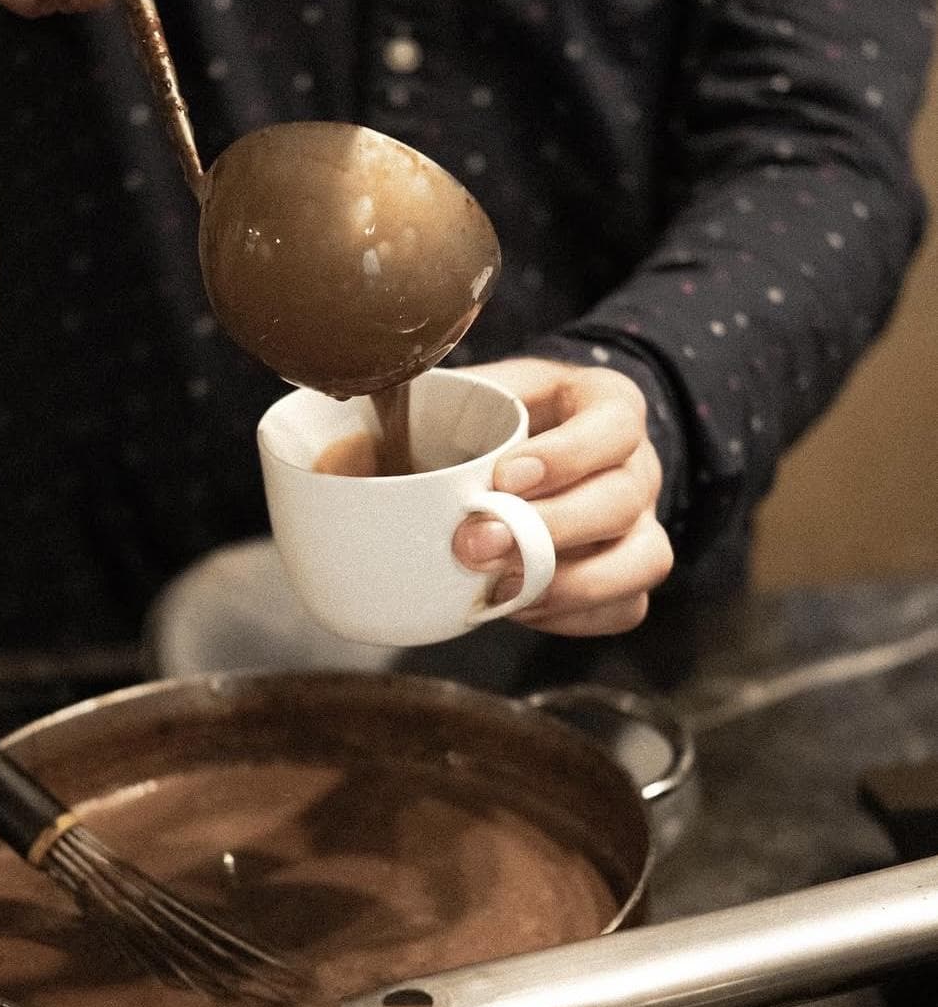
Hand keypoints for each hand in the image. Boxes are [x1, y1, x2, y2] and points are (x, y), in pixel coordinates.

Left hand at [453, 356, 673, 635]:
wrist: (537, 454)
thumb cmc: (502, 421)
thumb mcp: (482, 389)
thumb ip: (441, 400)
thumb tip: (363, 423)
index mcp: (609, 405)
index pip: (614, 426)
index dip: (567, 455)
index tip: (502, 476)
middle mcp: (638, 465)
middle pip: (621, 500)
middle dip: (545, 529)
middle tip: (473, 544)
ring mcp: (643, 524)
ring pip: (643, 560)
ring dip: (567, 583)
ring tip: (500, 590)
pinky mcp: (631, 574)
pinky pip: (626, 607)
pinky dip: (573, 616)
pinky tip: (520, 606)